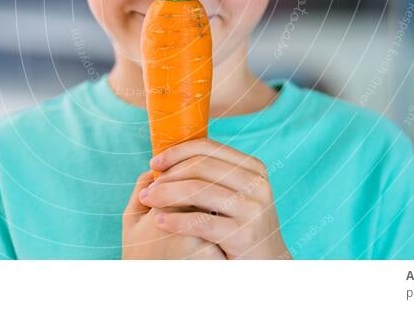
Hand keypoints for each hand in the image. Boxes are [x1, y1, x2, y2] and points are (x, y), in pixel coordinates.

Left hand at [140, 139, 290, 259]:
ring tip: (147, 201)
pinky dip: (176, 220)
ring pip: (198, 191)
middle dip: (168, 176)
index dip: (176, 152)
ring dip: (166, 195)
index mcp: (252, 168)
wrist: (267, 265)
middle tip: (147, 189)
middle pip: (200, 167)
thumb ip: (211, 176)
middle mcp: (256, 184)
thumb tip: (169, 158)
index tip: (154, 163)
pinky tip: (159, 221)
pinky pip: (201, 222)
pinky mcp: (245, 235)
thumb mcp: (234, 195)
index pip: (208, 148)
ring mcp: (253, 209)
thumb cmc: (240, 227)